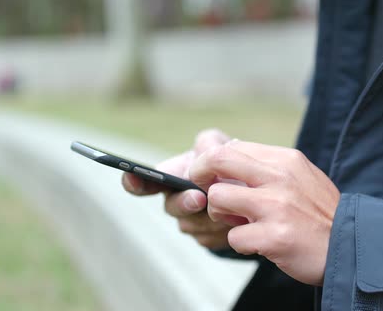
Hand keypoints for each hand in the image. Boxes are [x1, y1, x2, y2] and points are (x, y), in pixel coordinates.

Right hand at [122, 129, 237, 249]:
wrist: (251, 191)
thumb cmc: (230, 164)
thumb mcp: (222, 146)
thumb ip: (210, 144)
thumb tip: (202, 155)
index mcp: (172, 176)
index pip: (145, 182)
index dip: (134, 181)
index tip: (131, 176)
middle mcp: (175, 200)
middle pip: (171, 207)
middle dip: (184, 203)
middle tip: (199, 198)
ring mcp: (189, 222)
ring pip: (192, 226)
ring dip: (212, 217)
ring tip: (233, 208)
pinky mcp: (205, 238)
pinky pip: (209, 238)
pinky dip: (224, 229)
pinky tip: (238, 221)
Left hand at [189, 140, 339, 285]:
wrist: (350, 245)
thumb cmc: (321, 212)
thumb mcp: (302, 175)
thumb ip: (269, 165)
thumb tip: (231, 151)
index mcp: (285, 160)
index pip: (231, 148)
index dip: (210, 162)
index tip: (208, 175)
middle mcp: (279, 178)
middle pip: (216, 161)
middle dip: (199, 175)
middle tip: (204, 191)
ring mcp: (276, 207)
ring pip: (217, 199)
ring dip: (220, 215)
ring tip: (239, 222)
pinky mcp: (273, 237)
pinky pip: (233, 237)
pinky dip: (241, 243)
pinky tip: (259, 242)